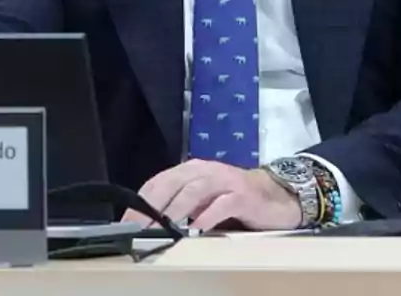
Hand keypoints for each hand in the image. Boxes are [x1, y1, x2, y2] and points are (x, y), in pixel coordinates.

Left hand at [121, 159, 303, 231]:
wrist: (276, 196)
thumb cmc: (233, 200)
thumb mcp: (202, 201)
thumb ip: (180, 206)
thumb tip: (147, 225)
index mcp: (189, 171)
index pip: (157, 183)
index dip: (139, 203)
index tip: (125, 224)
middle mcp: (204, 171)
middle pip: (171, 184)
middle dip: (150, 207)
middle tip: (136, 229)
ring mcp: (223, 181)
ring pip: (193, 191)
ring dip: (175, 211)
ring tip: (160, 228)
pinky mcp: (242, 195)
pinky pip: (221, 204)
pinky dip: (207, 216)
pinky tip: (196, 229)